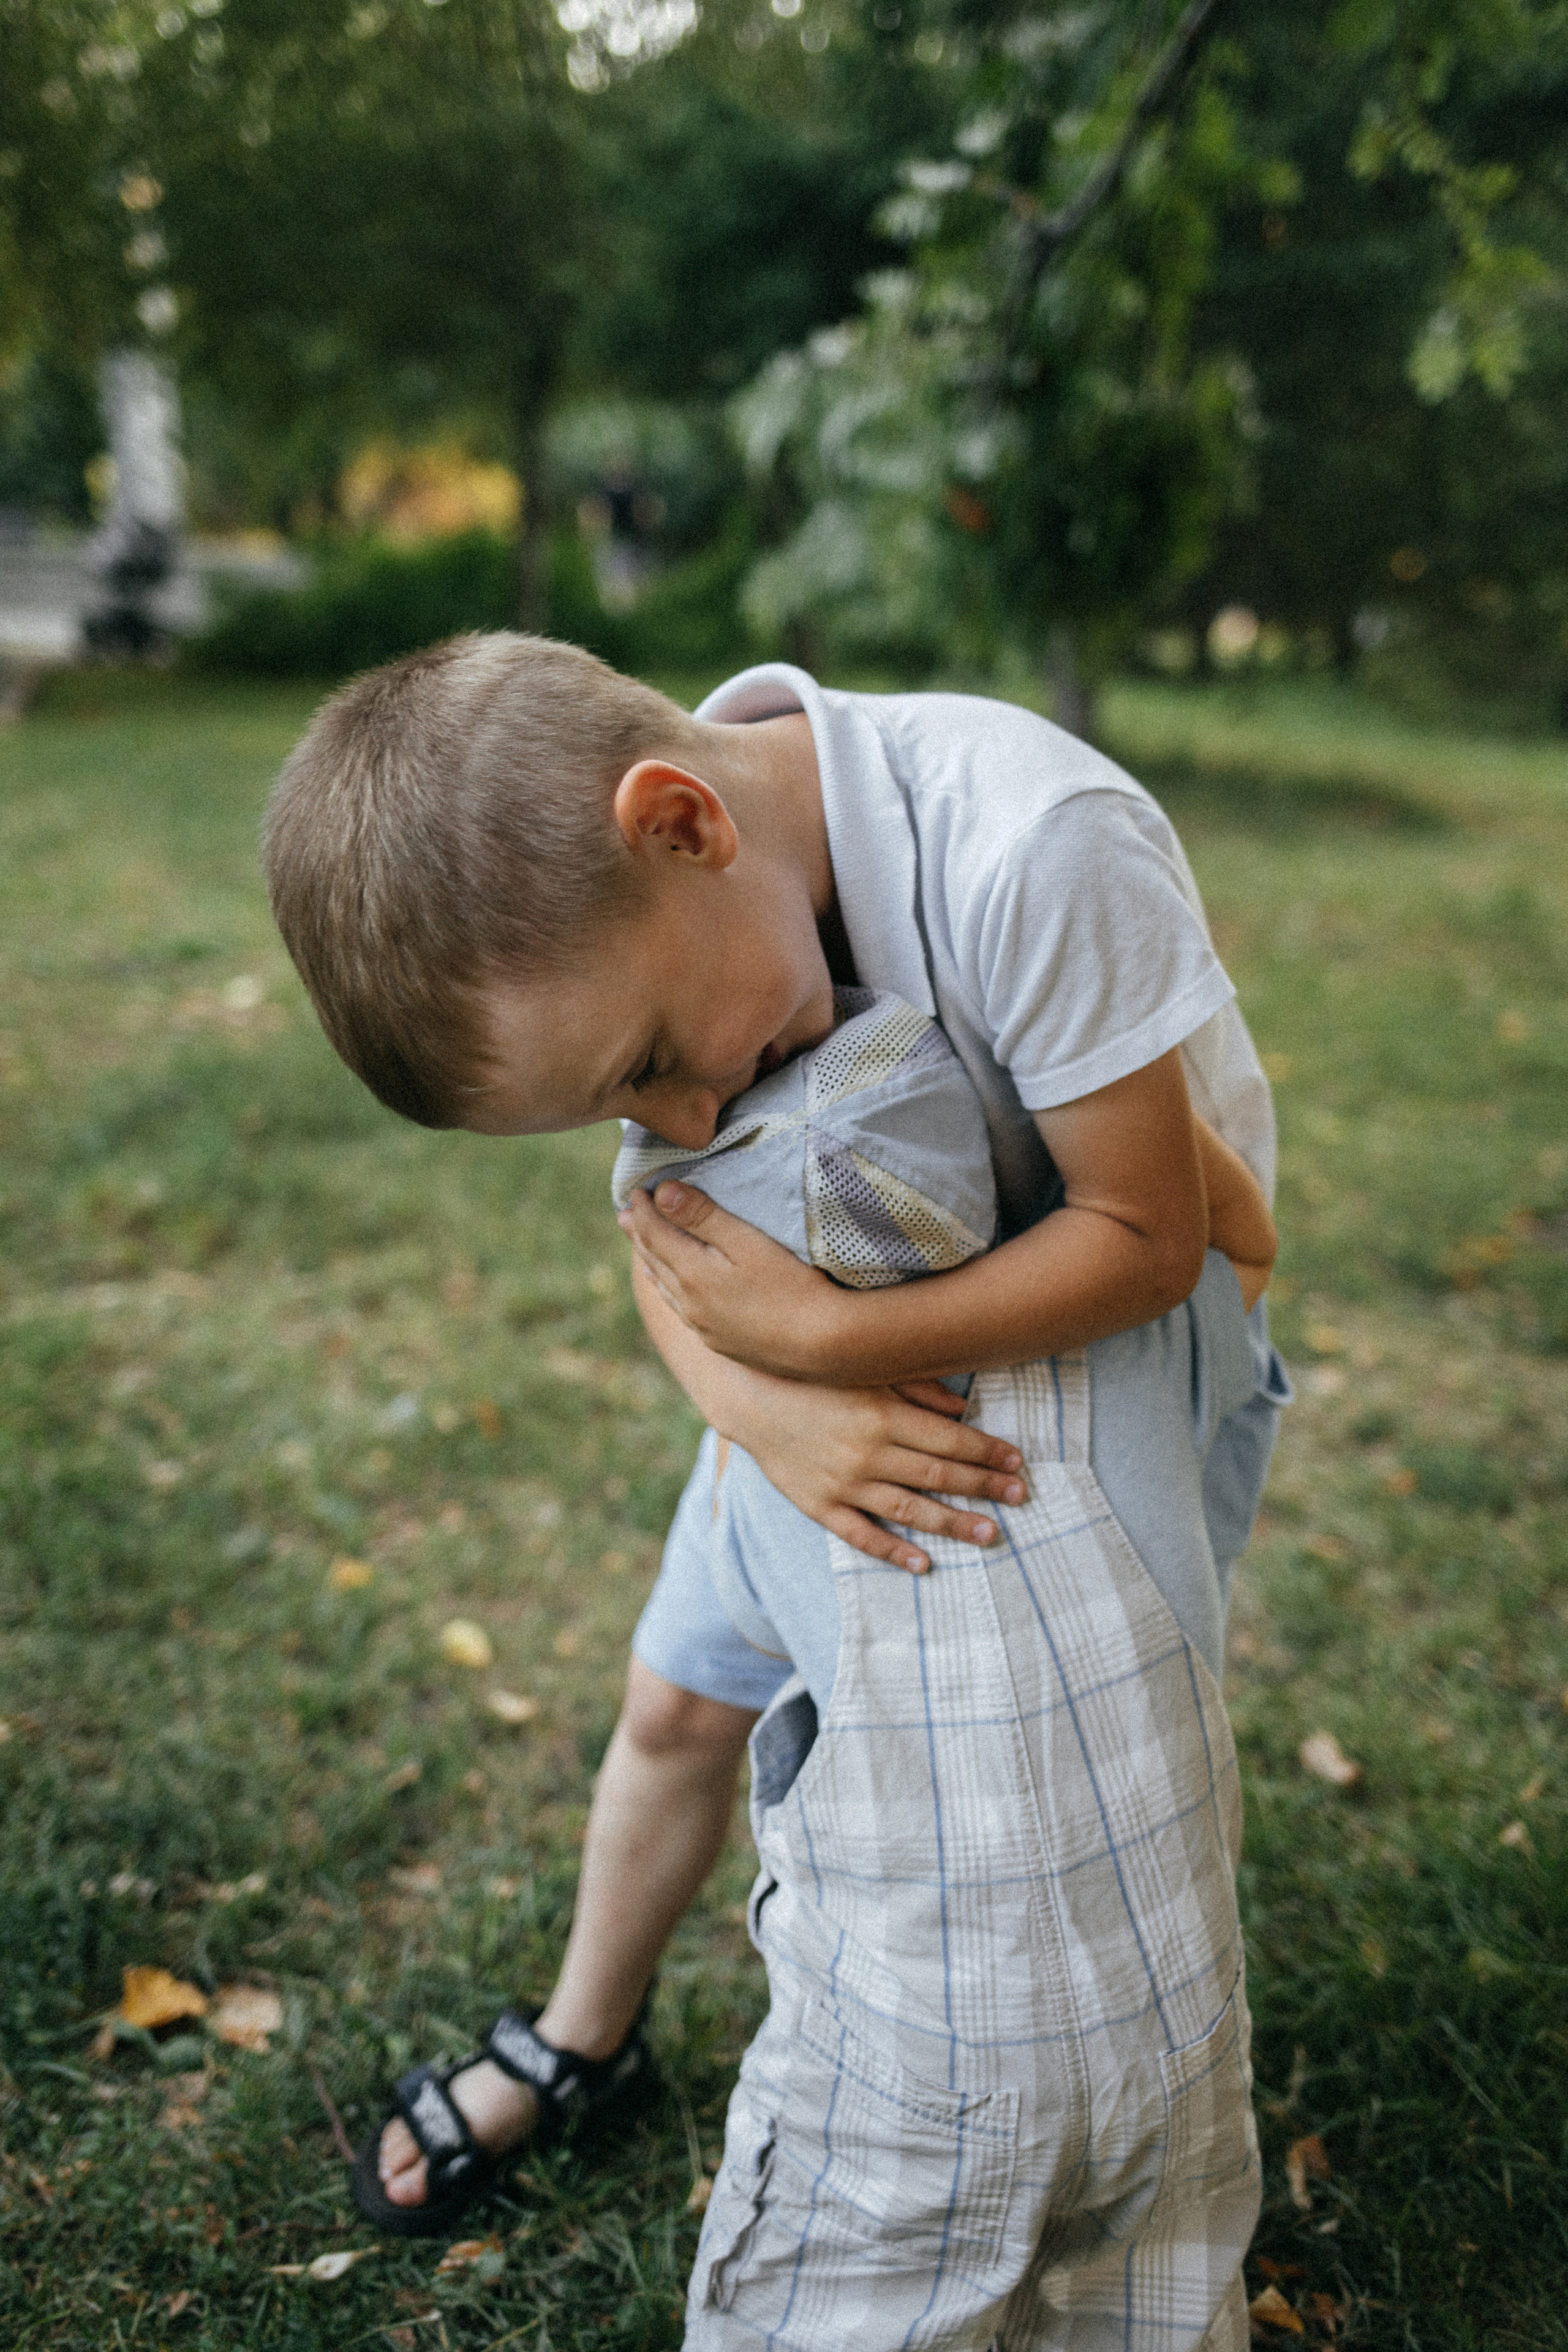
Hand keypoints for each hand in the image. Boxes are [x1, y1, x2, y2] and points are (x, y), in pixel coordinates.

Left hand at [618, 1180, 839, 1377]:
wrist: (823, 1344)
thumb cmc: (792, 1284)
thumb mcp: (747, 1241)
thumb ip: (702, 1216)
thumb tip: (661, 1194)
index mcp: (692, 1274)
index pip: (655, 1234)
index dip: (644, 1210)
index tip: (637, 1189)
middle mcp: (690, 1304)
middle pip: (655, 1261)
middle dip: (640, 1234)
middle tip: (626, 1214)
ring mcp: (705, 1327)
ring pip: (666, 1289)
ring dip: (651, 1264)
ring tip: (641, 1249)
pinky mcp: (722, 1344)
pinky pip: (682, 1311)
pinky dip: (670, 1291)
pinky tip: (674, 1290)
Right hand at [716, 1364, 1028, 1574]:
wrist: (749, 1397)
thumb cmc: (815, 1378)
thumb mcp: (866, 1370)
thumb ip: (915, 1386)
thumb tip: (962, 1407)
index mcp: (882, 1412)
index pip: (949, 1438)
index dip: (987, 1451)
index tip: (1018, 1462)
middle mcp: (867, 1451)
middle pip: (938, 1474)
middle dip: (983, 1487)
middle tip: (1020, 1498)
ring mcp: (843, 1482)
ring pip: (908, 1509)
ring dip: (952, 1523)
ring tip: (989, 1534)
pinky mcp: (819, 1504)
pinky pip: (860, 1534)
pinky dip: (892, 1552)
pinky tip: (923, 1564)